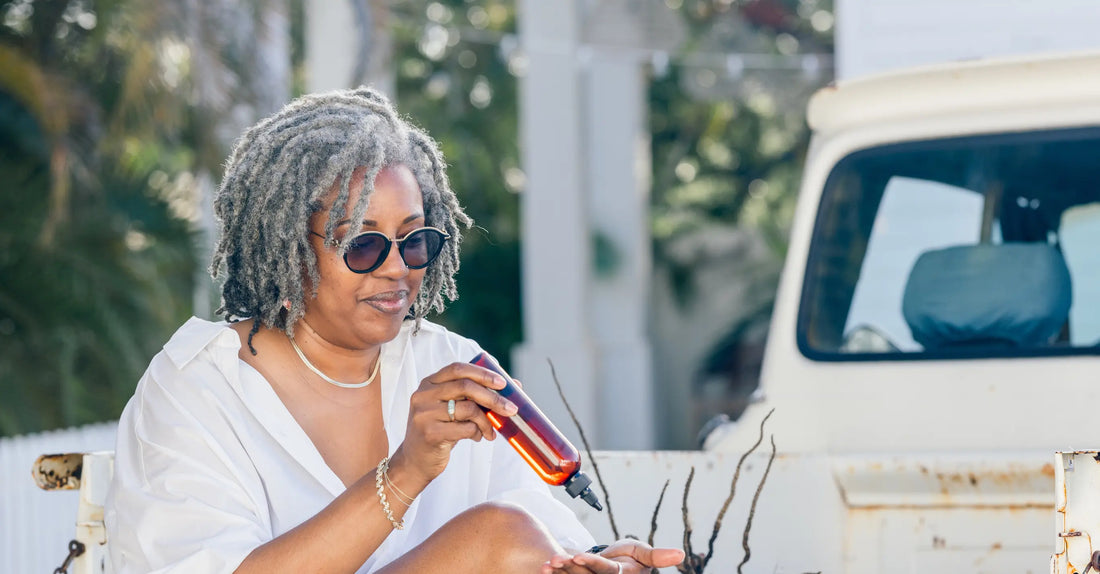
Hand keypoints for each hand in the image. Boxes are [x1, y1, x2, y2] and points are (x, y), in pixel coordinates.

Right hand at [394, 362, 518, 483]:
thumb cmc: (440, 431)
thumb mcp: (451, 409)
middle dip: (493, 397)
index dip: (482, 373)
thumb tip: (514, 386)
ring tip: (490, 432)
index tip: (502, 383)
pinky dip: (477, 433)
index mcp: (428, 383)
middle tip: (510, 408)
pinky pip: (465, 428)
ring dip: (487, 421)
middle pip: (466, 386)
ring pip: (468, 409)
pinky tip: (477, 437)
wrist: (415, 462)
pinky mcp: (429, 433)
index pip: (457, 369)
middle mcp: (423, 395)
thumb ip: (474, 396)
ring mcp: (424, 414)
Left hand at [542, 540, 685, 573]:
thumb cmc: (630, 558)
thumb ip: (657, 556)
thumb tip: (681, 554)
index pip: (604, 571)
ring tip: (547, 564)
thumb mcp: (642, 553)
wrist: (614, 565)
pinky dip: (555, 573)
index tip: (577, 556)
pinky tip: (544, 567)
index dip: (591, 564)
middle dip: (568, 568)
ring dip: (559, 572)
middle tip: (553, 560)